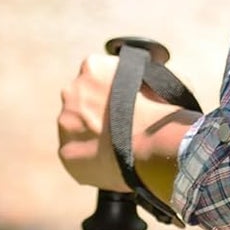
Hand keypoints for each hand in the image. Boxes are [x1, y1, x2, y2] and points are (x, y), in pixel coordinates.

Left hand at [57, 53, 200, 195]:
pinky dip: (90, 158)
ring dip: (90, 134)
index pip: (96, 73)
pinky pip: (77, 155)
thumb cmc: (164, 110)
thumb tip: (142, 76)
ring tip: (117, 146)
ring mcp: (65, 124)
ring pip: (75, 128)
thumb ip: (141, 74)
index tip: (124, 99)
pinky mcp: (66, 154)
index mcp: (93, 67)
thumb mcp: (160, 78)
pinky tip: (111, 161)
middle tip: (119, 124)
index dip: (111, 87)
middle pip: (80, 99)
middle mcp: (71, 91)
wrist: (158, 146)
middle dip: (95, 110)